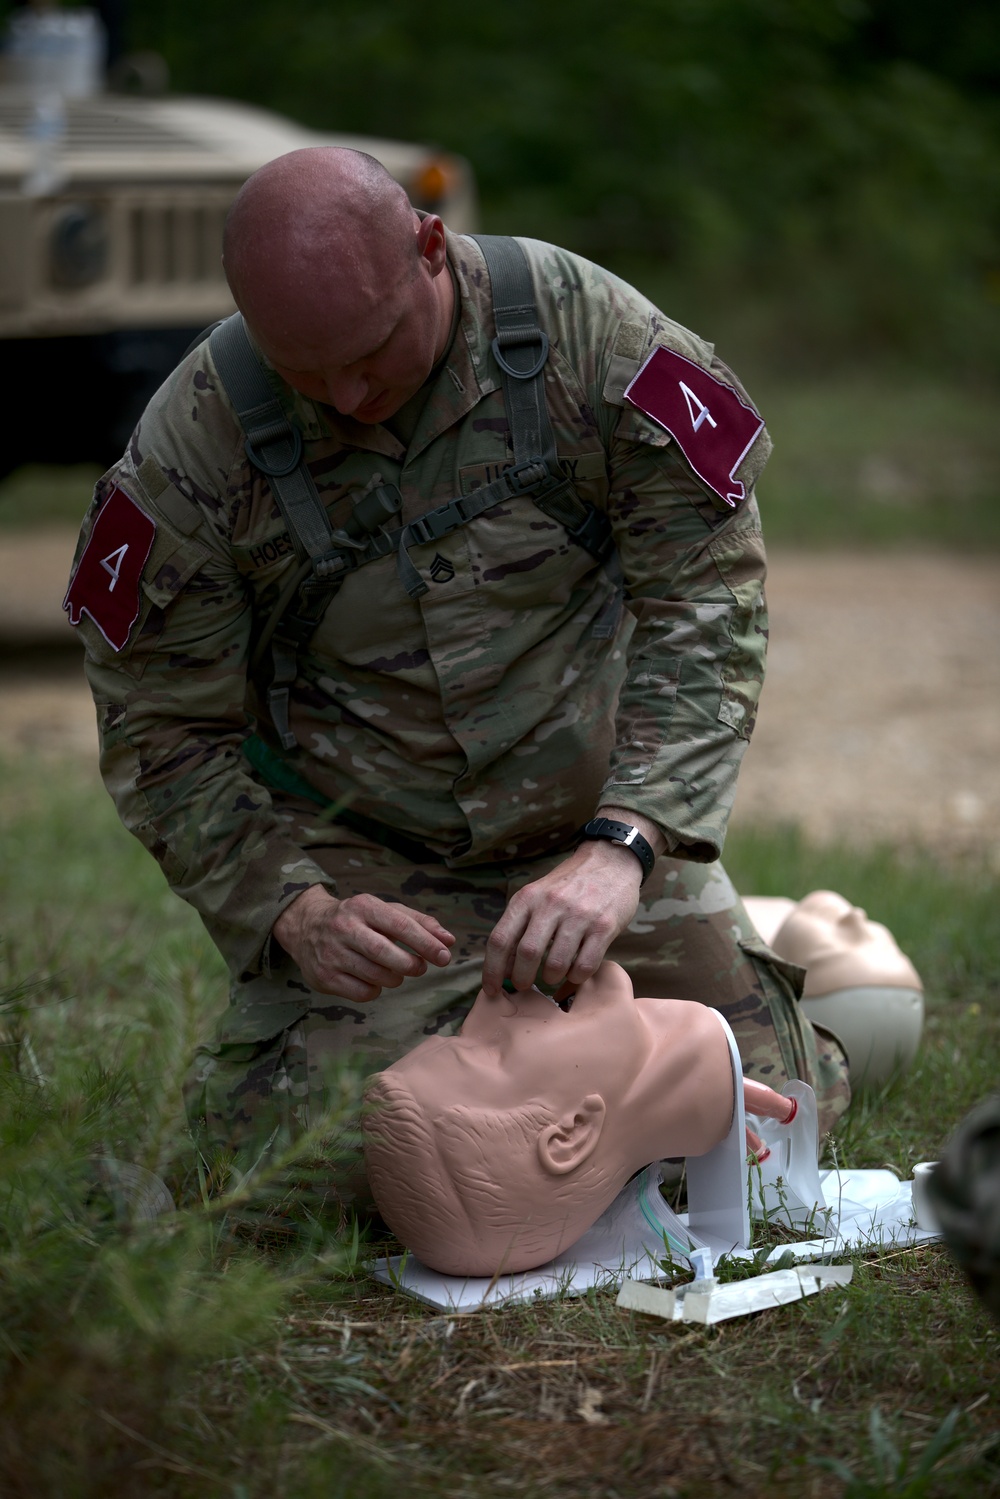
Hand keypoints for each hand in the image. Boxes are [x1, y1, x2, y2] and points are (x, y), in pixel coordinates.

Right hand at [273, 885, 454, 1002]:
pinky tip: (372, 979)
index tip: (444, 956)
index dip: (426, 943)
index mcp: (363, 906)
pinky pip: (363, 993)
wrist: (306, 926)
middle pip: (387, 954)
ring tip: (394, 971)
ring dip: (395, 978)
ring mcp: (331, 954)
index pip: (400, 925)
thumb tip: (448, 940)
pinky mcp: (324, 977)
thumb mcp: (385, 911)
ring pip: (376, 976)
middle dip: (411, 964)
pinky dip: (375, 989)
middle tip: (420, 967)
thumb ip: (419, 922)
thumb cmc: (358, 919)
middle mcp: (344, 928)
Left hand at [482, 838, 643, 997]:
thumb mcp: (538, 894)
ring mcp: (579, 915)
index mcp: (528, 898)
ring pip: (556, 963)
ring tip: (551, 977)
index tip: (491, 989)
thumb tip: (504, 965)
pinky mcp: (604, 926)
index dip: (492, 970)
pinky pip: (584, 965)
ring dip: (550, 978)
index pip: (500, 939)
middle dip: (521, 978)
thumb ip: (521, 924)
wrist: (611, 861)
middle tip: (523, 986)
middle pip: (527, 953)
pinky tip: (574, 973)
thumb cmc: (569, 885)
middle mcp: (551, 905)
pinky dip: (576, 977)